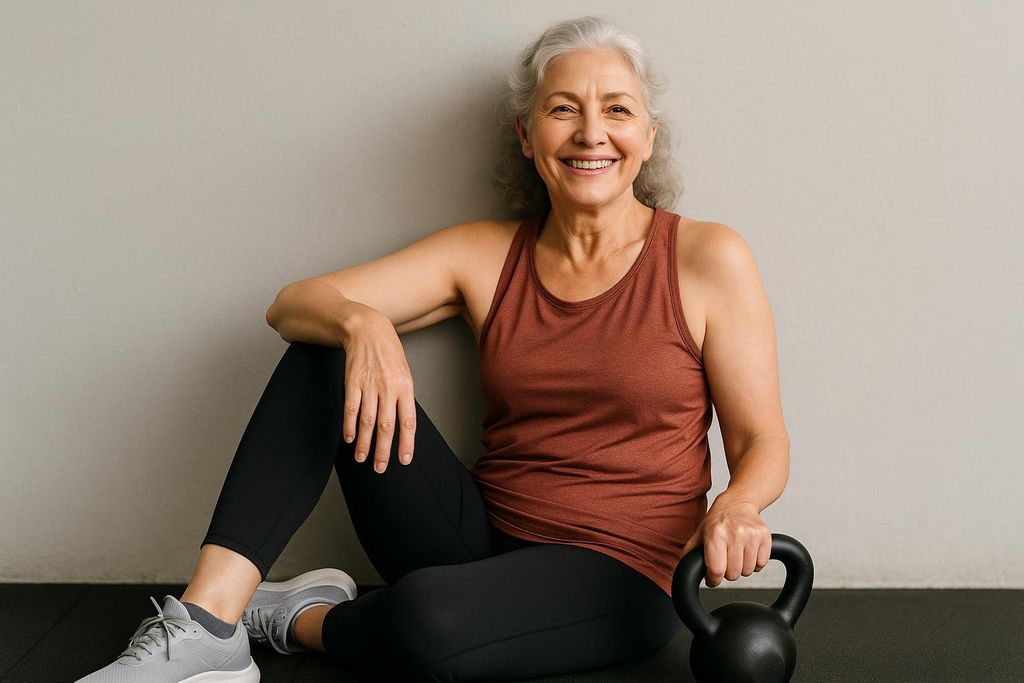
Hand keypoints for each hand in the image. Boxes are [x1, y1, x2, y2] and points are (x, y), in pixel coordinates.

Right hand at [341, 311, 416, 473]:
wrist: (368, 330)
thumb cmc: (389, 354)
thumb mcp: (404, 373)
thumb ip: (404, 397)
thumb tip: (403, 424)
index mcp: (406, 387)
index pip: (408, 421)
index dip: (406, 443)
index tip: (404, 460)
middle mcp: (388, 388)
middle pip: (386, 426)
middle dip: (383, 451)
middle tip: (380, 468)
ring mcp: (369, 385)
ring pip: (367, 421)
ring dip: (364, 444)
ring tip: (362, 459)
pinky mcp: (352, 382)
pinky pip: (351, 409)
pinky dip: (349, 426)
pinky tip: (349, 439)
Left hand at [680, 497, 770, 587]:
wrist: (738, 502)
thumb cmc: (718, 520)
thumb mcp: (699, 533)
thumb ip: (690, 552)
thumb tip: (683, 569)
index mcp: (716, 534)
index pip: (717, 570)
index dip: (713, 580)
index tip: (712, 578)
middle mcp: (734, 534)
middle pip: (733, 574)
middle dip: (727, 572)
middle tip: (725, 561)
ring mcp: (751, 535)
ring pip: (748, 571)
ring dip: (741, 568)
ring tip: (736, 554)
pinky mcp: (765, 536)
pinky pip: (761, 564)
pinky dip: (755, 563)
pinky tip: (747, 552)